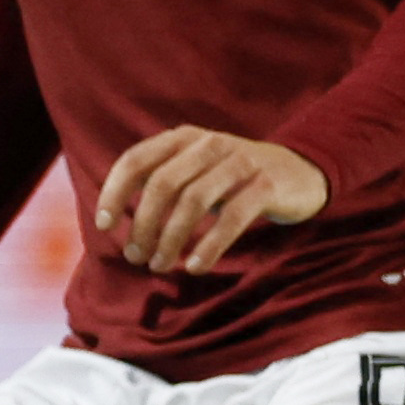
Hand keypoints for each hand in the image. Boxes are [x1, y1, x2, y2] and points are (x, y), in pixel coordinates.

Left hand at [94, 125, 325, 275]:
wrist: (301, 172)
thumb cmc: (231, 179)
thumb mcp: (194, 171)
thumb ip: (159, 184)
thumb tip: (115, 223)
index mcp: (183, 138)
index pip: (135, 160)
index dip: (114, 192)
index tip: (103, 224)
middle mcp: (209, 144)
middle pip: (162, 184)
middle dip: (143, 224)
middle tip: (135, 256)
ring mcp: (240, 162)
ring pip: (193, 201)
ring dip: (171, 239)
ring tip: (160, 266)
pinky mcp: (266, 185)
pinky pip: (232, 218)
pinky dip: (209, 246)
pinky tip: (195, 266)